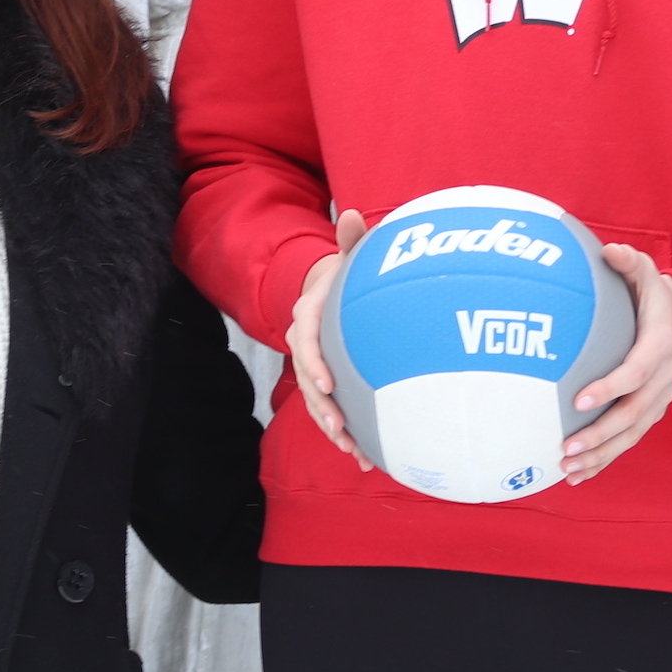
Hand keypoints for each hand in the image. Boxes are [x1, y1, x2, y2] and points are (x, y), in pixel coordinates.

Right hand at [286, 210, 372, 469]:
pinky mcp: (327, 382)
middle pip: (306, 381)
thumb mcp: (347, 256)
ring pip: (316, 403)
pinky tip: (366, 457)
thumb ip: (351, 240)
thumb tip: (352, 214)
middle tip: (340, 428)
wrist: (331, 291)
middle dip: (322, 409)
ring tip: (353, 449)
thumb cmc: (344, 275)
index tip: (329, 385)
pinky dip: (346, 433)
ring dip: (332, 428)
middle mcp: (305, 344)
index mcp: (307, 315)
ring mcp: (313, 366)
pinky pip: (332, 410)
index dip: (314, 365)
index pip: (305, 342)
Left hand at [561, 242, 671, 485]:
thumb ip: (628, 262)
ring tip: (569, 469)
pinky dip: (606, 459)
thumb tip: (608, 251)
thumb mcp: (647, 272)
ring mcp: (660, 398)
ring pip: (632, 435)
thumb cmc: (654, 295)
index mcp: (661, 345)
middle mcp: (665, 377)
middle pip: (634, 414)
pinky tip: (578, 476)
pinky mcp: (653, 411)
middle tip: (567, 447)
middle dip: (601, 434)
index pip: (637, 371)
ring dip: (601, 455)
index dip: (611, 387)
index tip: (580, 399)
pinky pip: (630, 440)